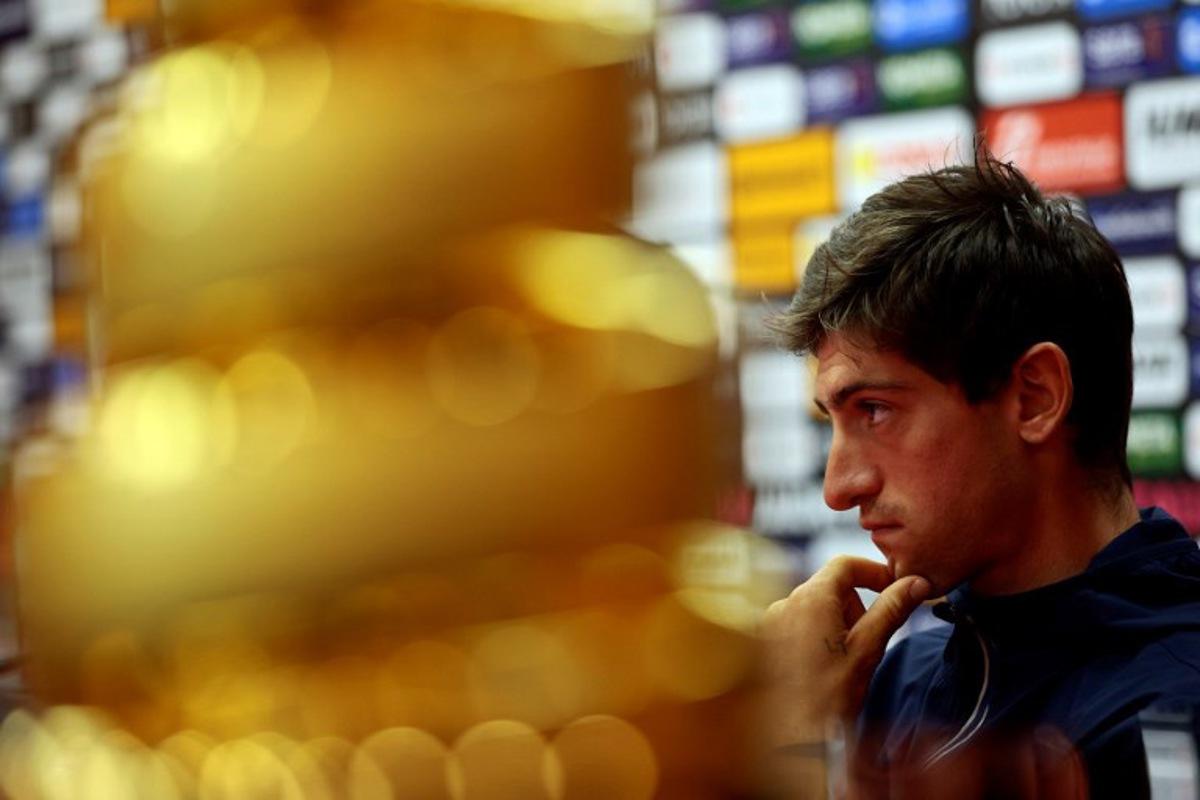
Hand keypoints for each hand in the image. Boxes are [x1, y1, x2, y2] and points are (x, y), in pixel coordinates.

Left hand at [760, 556, 930, 748]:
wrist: (794, 737)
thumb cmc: (829, 697)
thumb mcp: (868, 649)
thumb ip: (893, 610)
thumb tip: (916, 583)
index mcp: (810, 598)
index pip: (845, 565)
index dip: (873, 573)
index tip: (893, 590)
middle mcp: (785, 603)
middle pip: (829, 586)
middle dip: (855, 607)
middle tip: (866, 641)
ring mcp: (770, 622)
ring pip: (814, 607)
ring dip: (836, 623)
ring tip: (843, 661)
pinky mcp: (763, 640)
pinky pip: (796, 624)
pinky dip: (815, 635)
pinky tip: (822, 666)